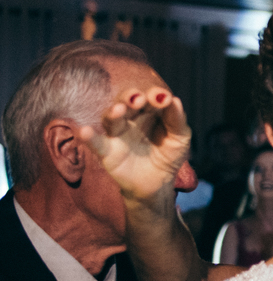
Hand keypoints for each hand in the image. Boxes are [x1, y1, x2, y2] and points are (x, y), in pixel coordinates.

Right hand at [79, 86, 191, 203]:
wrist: (158, 184)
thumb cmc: (169, 156)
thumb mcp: (179, 139)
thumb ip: (177, 121)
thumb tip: (175, 100)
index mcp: (149, 113)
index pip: (149, 99)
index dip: (154, 96)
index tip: (162, 98)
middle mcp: (130, 120)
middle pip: (126, 103)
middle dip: (131, 98)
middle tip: (139, 98)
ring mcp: (117, 135)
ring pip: (111, 119)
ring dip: (114, 112)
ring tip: (120, 109)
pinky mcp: (106, 152)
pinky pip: (95, 143)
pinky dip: (89, 137)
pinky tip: (85, 131)